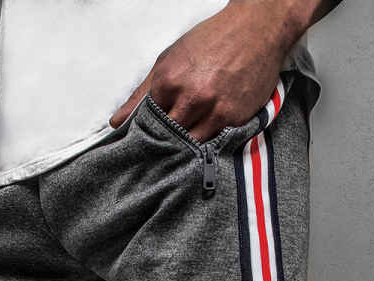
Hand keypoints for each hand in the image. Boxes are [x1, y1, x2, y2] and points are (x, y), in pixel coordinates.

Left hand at [109, 0, 330, 142]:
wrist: (256, 29)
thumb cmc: (212, 40)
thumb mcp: (170, 60)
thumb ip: (142, 93)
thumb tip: (117, 121)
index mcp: (169, 82)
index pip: (147, 124)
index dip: (144, 135)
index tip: (143, 144)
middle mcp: (191, 99)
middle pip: (167, 139)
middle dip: (162, 147)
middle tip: (155, 158)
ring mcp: (214, 112)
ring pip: (189, 147)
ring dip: (183, 151)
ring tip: (178, 153)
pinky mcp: (235, 121)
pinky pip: (214, 145)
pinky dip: (205, 148)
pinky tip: (200, 147)